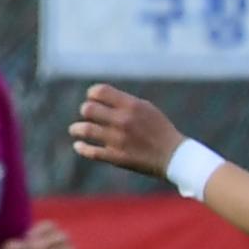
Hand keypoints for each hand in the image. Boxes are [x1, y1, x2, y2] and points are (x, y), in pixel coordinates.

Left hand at [70, 84, 186, 180]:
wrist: (174, 156)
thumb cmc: (160, 130)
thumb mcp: (146, 109)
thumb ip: (124, 102)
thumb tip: (100, 98)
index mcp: (131, 105)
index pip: (99, 91)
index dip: (92, 94)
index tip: (93, 98)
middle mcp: (123, 120)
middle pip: (88, 109)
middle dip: (86, 110)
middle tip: (88, 115)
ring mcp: (118, 139)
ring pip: (84, 130)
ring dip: (76, 129)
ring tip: (75, 130)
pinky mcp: (116, 157)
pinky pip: (90, 151)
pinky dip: (81, 147)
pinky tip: (79, 145)